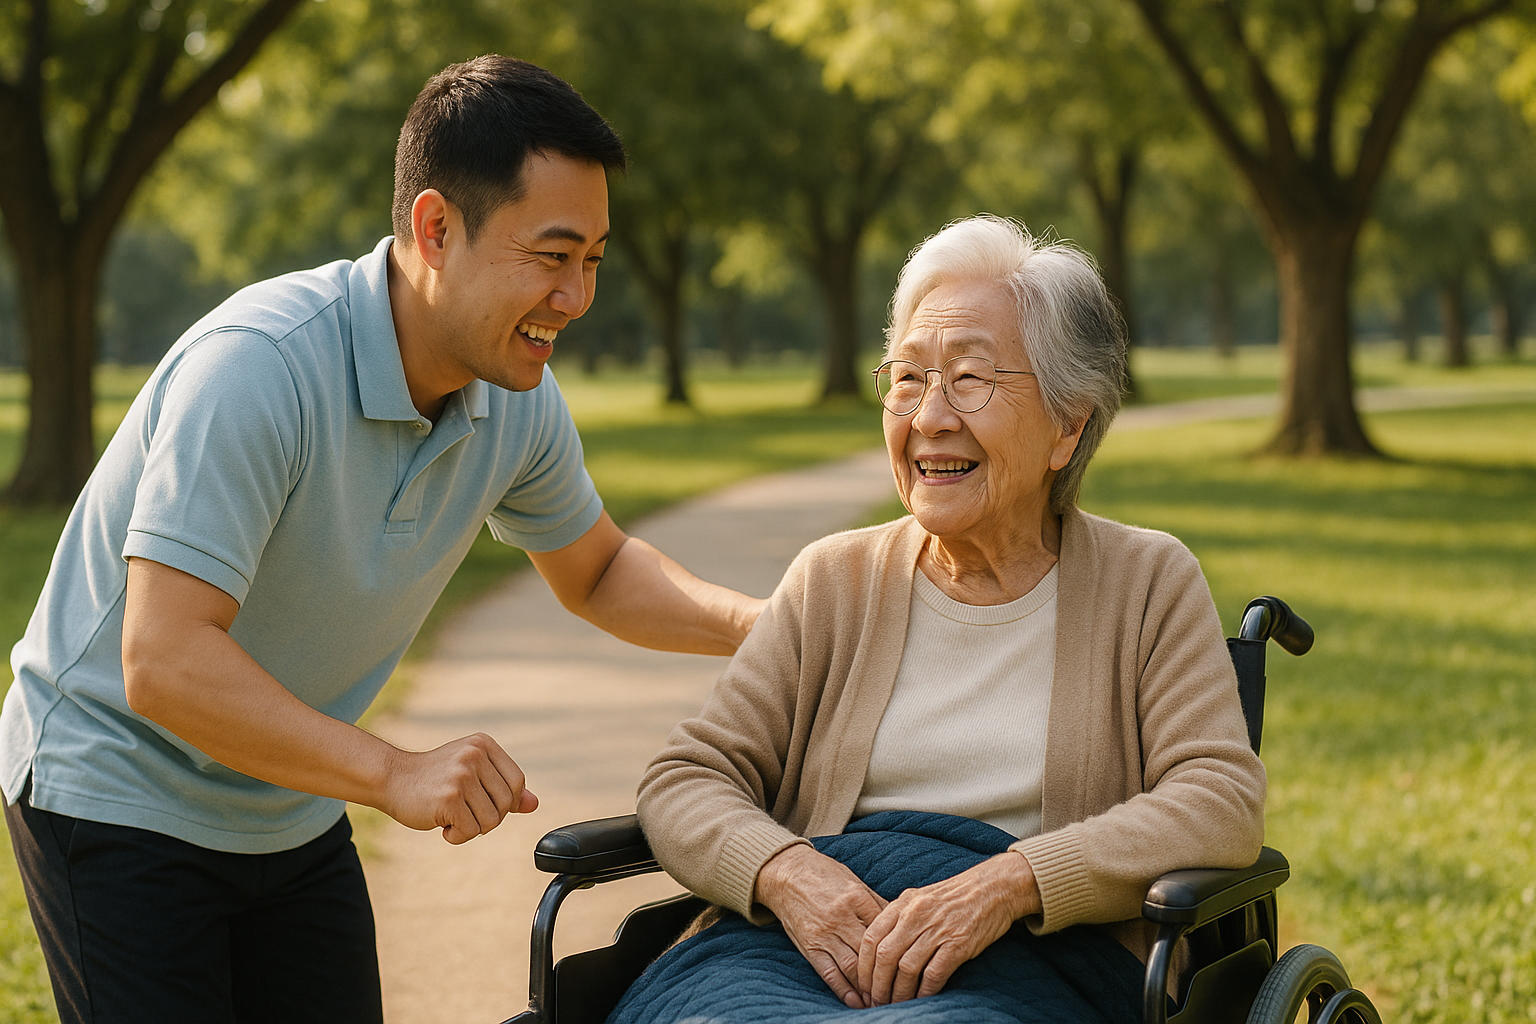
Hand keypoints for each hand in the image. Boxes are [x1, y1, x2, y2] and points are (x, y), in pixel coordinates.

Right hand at [379, 733, 537, 843]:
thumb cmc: (435, 779)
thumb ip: (502, 787)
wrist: (391, 778)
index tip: (481, 803)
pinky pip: (471, 831)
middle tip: (464, 811)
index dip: (505, 802)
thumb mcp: (471, 773)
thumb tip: (534, 804)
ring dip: (471, 828)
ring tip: (451, 815)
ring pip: (492, 821)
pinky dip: (457, 836)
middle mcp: (475, 756)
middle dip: (488, 817)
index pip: (517, 783)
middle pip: (506, 804)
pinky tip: (441, 823)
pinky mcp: (449, 798)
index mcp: (484, 745)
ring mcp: (462, 776)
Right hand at [754, 844, 888, 1007]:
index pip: (885, 930)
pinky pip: (828, 972)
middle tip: (901, 990)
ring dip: (868, 987)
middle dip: (887, 974)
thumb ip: (875, 903)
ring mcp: (824, 933)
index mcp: (857, 897)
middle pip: (871, 952)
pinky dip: (843, 990)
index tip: (911, 963)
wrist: (787, 872)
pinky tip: (856, 1001)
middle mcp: (841, 917)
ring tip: (881, 1000)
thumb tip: (901, 924)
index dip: (900, 949)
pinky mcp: (809, 945)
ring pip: (852, 966)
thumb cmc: (824, 875)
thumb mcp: (854, 881)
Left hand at [857, 851, 1039, 1005]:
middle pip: (885, 957)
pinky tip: (921, 998)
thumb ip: (899, 917)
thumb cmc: (955, 896)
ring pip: (906, 969)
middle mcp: (916, 915)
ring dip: (899, 992)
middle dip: (877, 985)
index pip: (871, 938)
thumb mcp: (920, 898)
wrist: (993, 887)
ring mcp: (937, 929)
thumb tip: (878, 948)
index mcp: (903, 903)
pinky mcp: (958, 944)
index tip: (863, 984)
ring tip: (896, 1005)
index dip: (863, 966)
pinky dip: (924, 991)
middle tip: (876, 1001)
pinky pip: (934, 974)